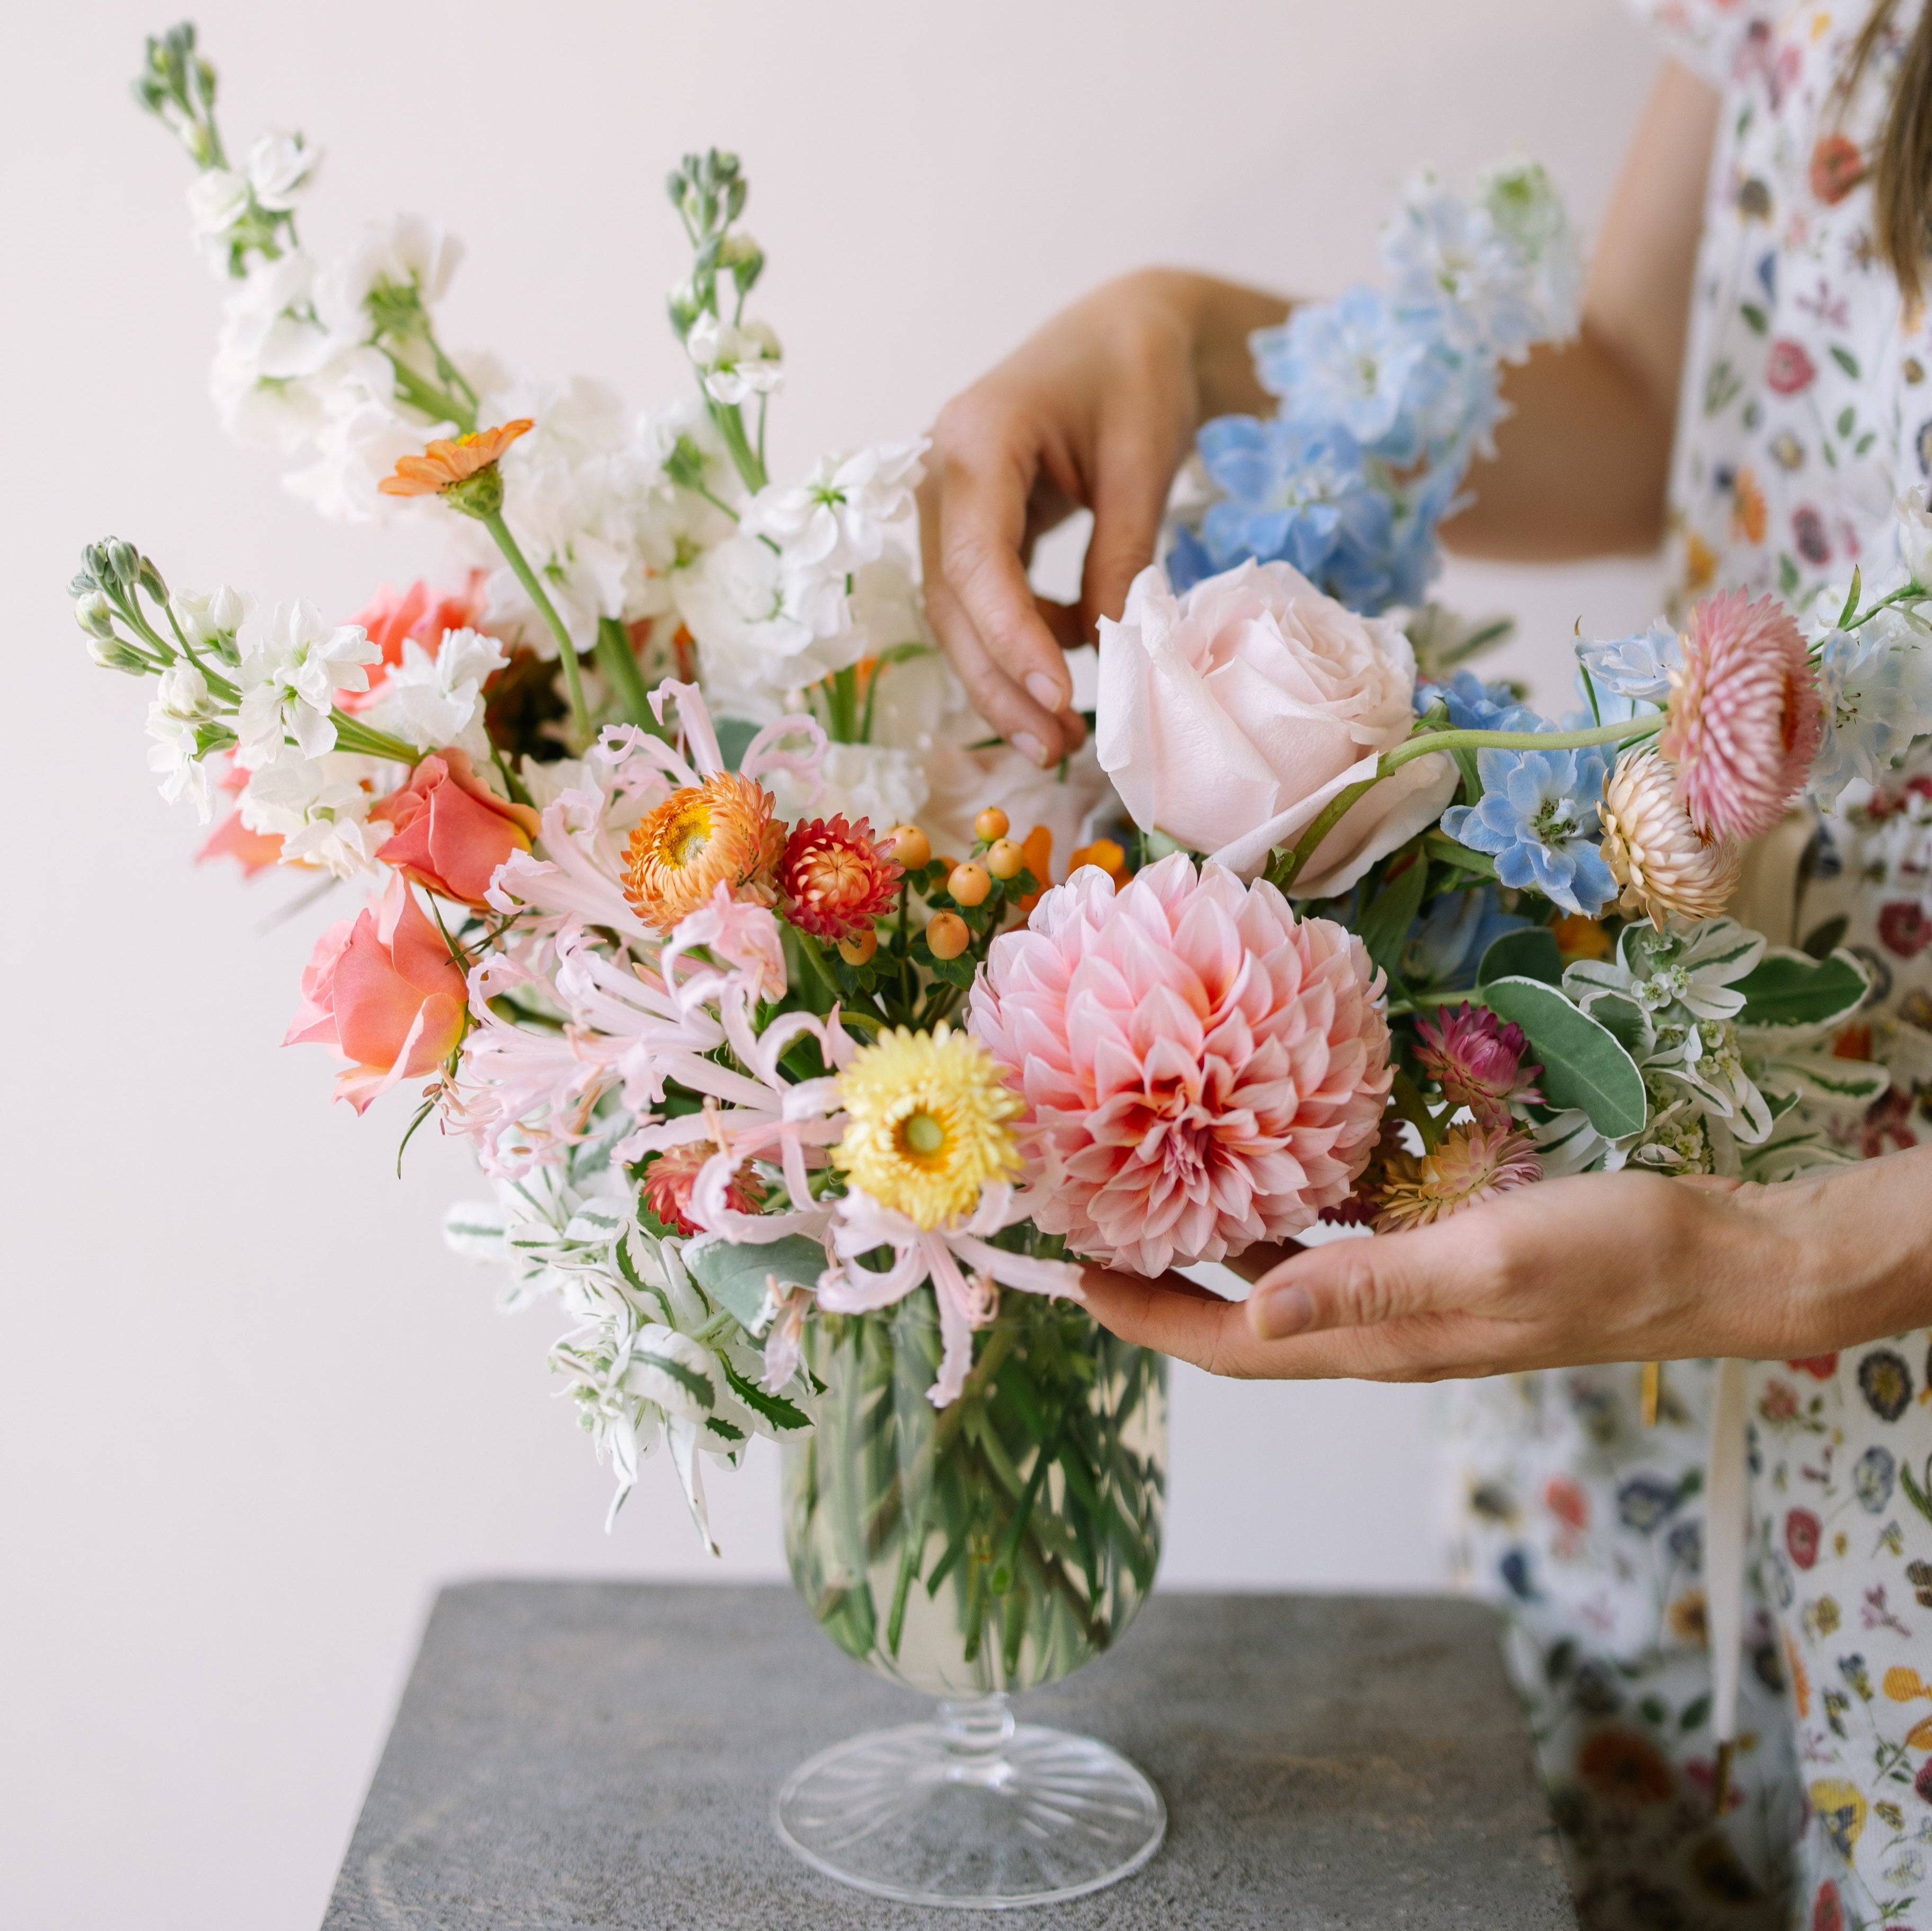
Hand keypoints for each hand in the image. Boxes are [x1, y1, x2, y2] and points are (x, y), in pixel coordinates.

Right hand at [918, 270, 1285, 765]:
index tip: (1060, 699)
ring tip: (1057, 739)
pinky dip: (1020, 645)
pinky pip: (982, 602)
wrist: (1126, 329)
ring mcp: (950, 504)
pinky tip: (1065, 667)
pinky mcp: (973, 528)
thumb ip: (1121, 550)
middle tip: (1054, 750)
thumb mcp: (1144, 458)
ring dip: (1002, 681)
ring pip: (958, 615)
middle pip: (952, 603)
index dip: (1010, 640)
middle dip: (998, 684)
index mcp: (977, 439)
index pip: (976, 562)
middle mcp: (942, 474)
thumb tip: (1109, 648)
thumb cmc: (1138, 373)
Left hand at [1077, 1156, 1931, 1380]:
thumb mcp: (1489, 1259)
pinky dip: (1288, 1222)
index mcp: (1383, 1339)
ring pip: (1287, 1288)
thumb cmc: (1616, 1257)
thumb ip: (1370, 1286)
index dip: (1146, 1321)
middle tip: (1089, 1235)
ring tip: (1150, 1198)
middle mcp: (1385, 1330)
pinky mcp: (1447, 1264)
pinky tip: (1270, 1173)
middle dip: (1159, 1289)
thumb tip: (1249, 1312)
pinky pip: (1342, 1255)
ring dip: (1214, 1254)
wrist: (1720, 1261)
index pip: (1232, 1347)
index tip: (1070, 1284)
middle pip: (1242, 1323)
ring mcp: (1417, 1302)